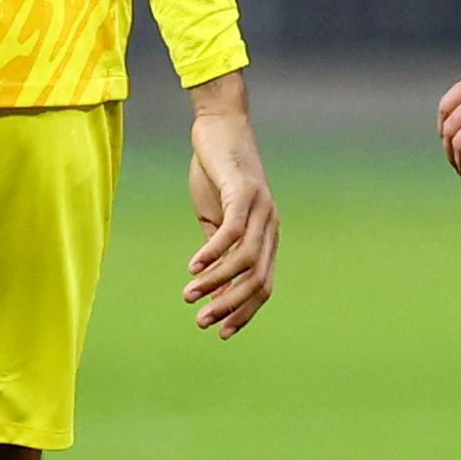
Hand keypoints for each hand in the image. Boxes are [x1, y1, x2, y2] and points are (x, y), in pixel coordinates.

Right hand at [183, 71, 277, 336]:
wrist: (220, 127)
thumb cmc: (217, 173)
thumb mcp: (215, 218)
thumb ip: (218, 250)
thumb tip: (213, 286)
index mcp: (266, 236)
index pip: (263, 285)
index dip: (245, 312)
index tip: (221, 332)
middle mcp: (270, 225)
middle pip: (258, 280)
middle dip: (231, 306)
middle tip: (202, 321)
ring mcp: (261, 209)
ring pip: (245, 260)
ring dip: (217, 283)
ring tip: (190, 295)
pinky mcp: (244, 192)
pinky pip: (232, 232)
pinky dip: (213, 253)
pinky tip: (193, 267)